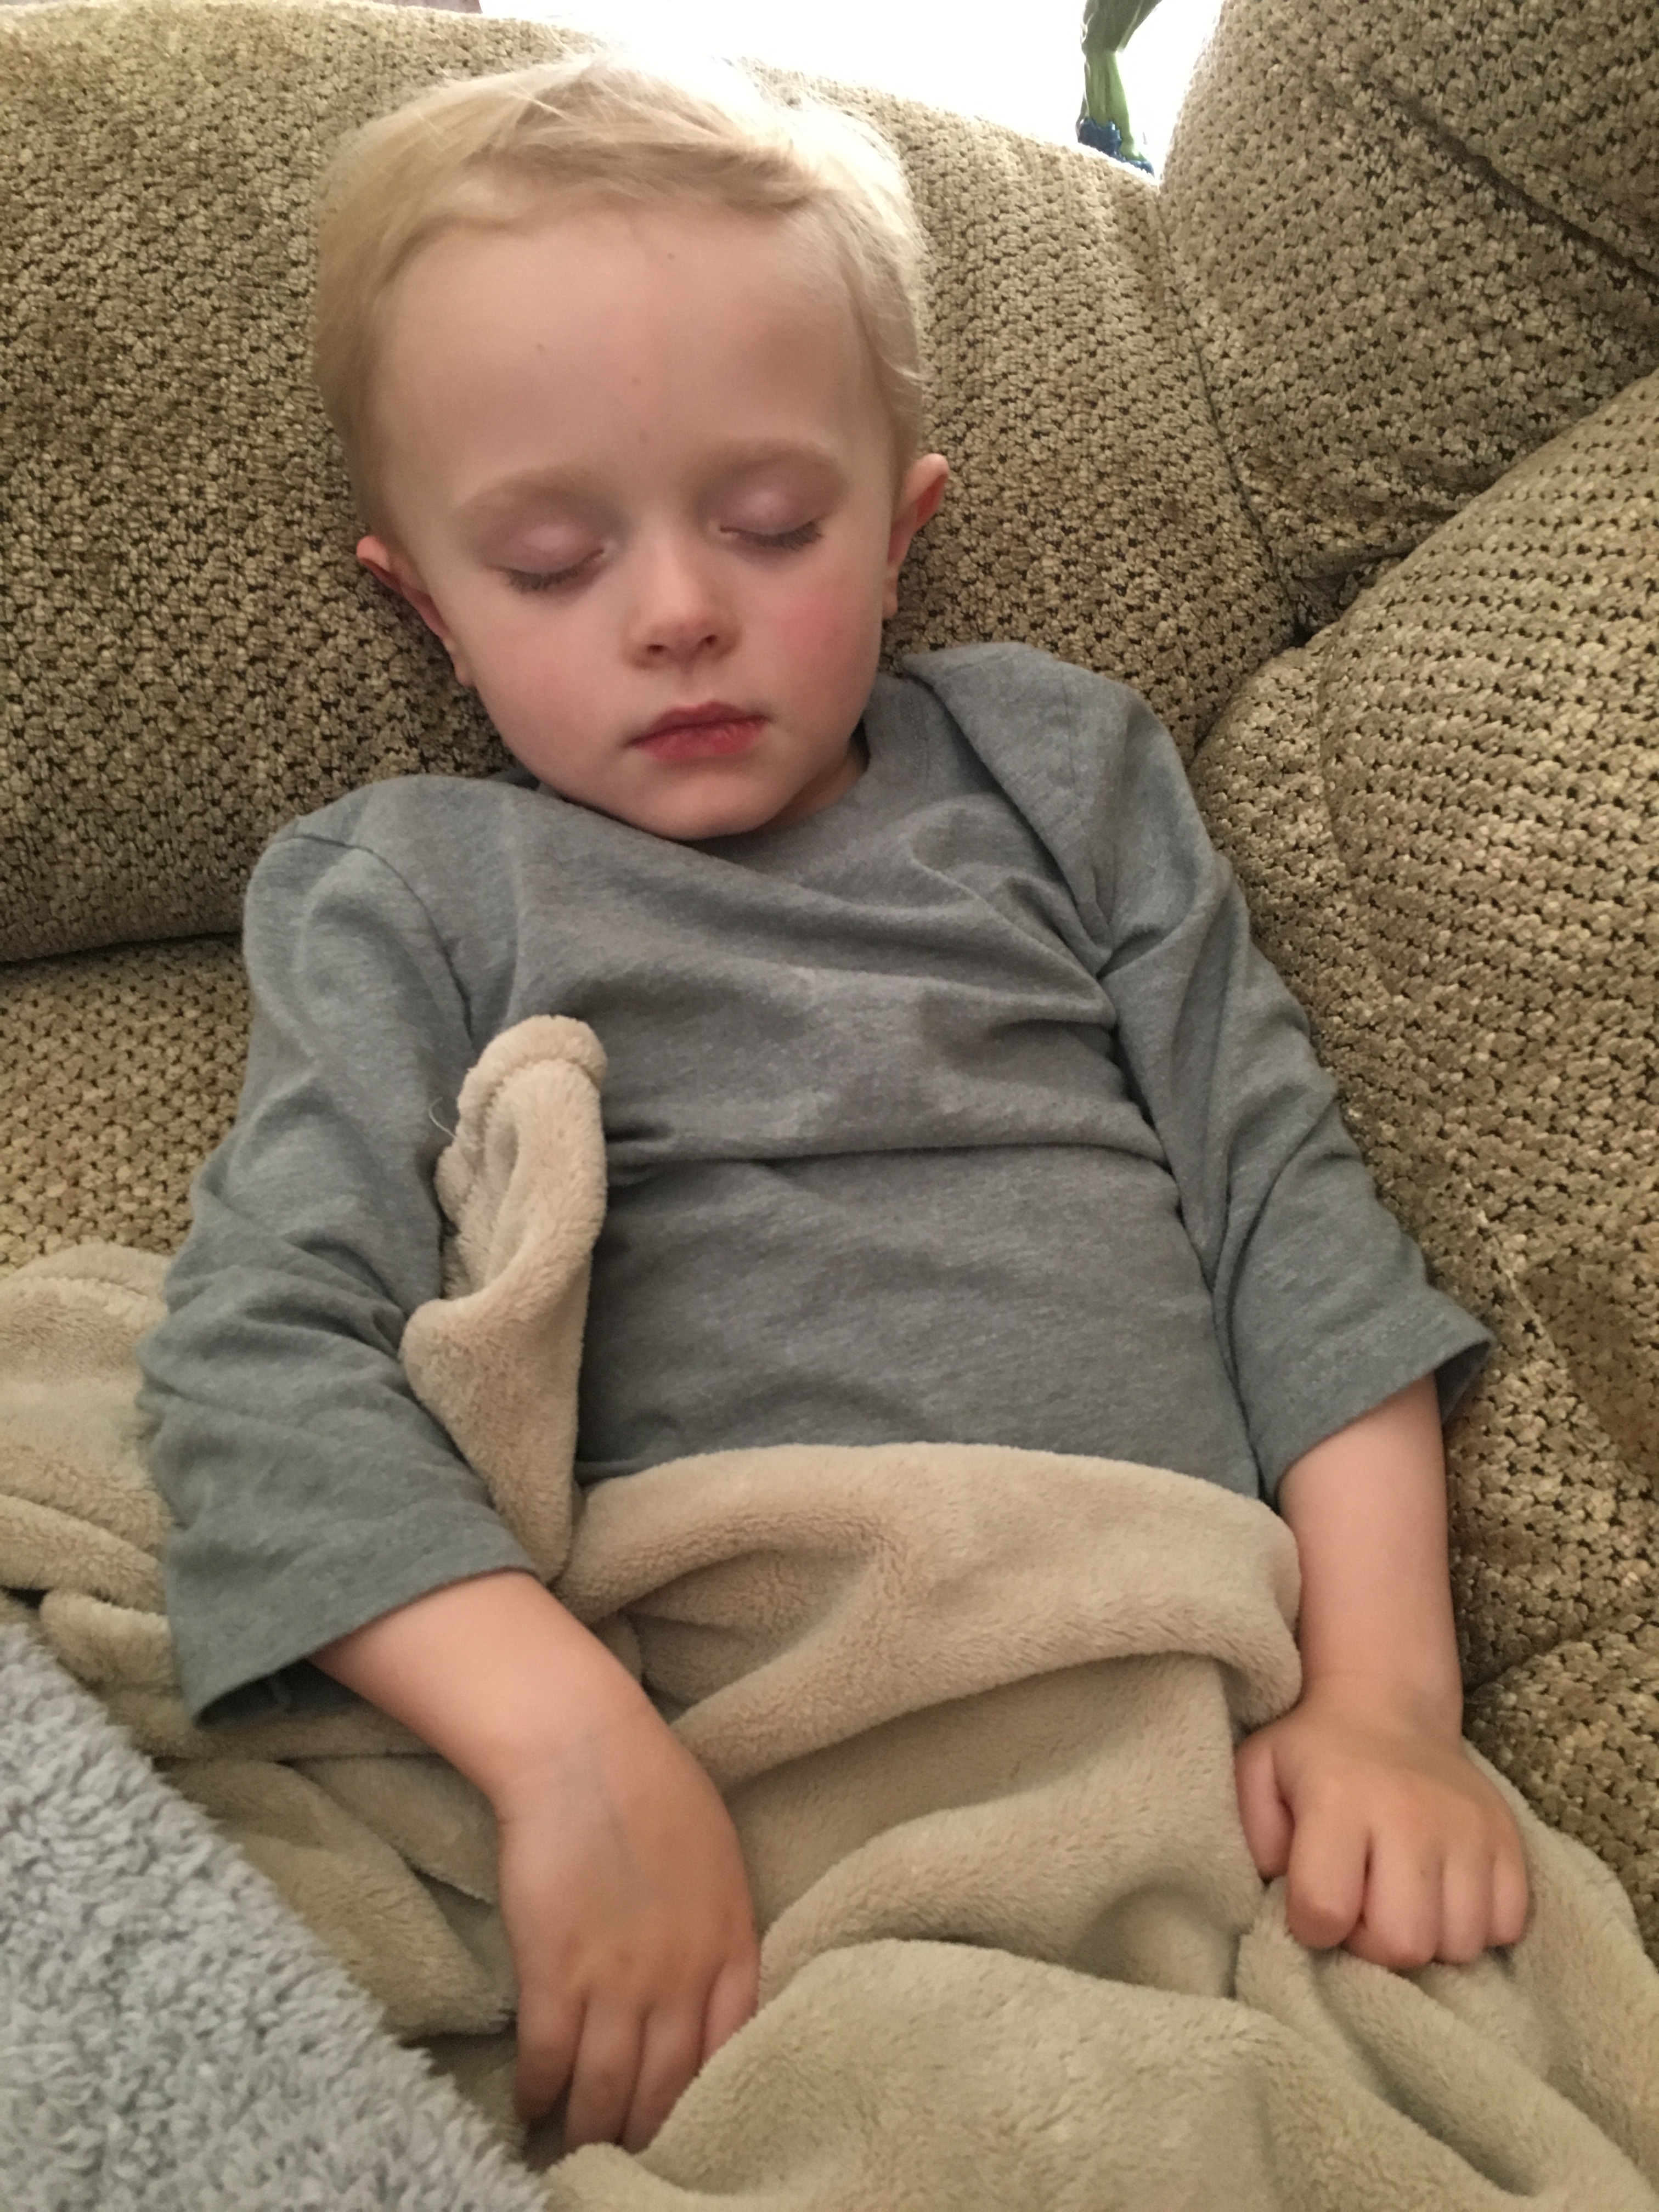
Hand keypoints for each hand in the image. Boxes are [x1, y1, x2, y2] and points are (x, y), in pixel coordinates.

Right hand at [311, 1571, 757, 2151]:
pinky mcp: (554, 1974)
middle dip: (646, 2130)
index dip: (706, 2097)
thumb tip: (711, 1983)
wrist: (585, 1749)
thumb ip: (719, 1924)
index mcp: (729, 1943)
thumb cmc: (654, 1785)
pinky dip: (537, 2091)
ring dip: (589, 2127)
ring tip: (575, 2146)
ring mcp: (617, 1981)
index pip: (730, 2050)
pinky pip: (547, 2060)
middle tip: (627, 2153)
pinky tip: (529, 2104)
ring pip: (606, 2090)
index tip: (688, 2121)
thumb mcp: (717, 1856)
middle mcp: (680, 1977)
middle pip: (667, 2087)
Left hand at [1235, 1685, 1528, 1967]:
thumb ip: (1256, 1837)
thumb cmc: (1314, 1753)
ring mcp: (1469, 1829)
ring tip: (1402, 1901)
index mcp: (1340, 1800)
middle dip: (1373, 1946)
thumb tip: (1283, 1894)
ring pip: (1459, 1945)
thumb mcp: (1259, 1773)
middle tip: (1361, 1910)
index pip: (1326, 1911)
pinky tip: (1443, 1895)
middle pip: (1402, 1944)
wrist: (1389, 1706)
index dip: (1311, 1926)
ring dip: (1426, 1940)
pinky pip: (1506, 1927)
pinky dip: (1476, 1927)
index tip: (1312, 1904)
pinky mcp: (1509, 1839)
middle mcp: (1411, 1815)